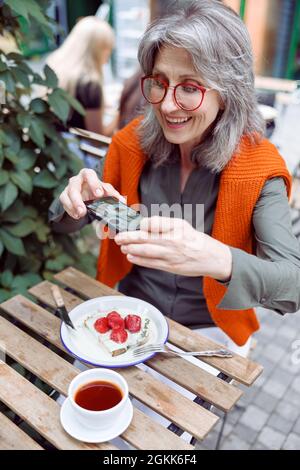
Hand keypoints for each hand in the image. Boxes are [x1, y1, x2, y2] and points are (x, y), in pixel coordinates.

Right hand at [59, 168, 125, 218]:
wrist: (84, 200)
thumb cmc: (96, 193)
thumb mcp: (105, 194)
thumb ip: (113, 196)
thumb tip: (123, 201)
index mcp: (89, 175)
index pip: (90, 175)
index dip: (95, 183)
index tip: (100, 194)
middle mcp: (78, 179)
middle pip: (75, 183)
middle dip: (82, 194)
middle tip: (88, 205)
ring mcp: (69, 187)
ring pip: (70, 193)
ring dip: (76, 204)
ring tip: (81, 214)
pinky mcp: (64, 196)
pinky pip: (65, 201)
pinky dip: (70, 210)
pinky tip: (77, 216)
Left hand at [115, 216, 231, 280]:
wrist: (211, 258)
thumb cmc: (194, 240)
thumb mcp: (182, 225)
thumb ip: (163, 224)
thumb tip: (143, 224)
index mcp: (177, 227)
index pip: (154, 223)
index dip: (141, 224)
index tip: (133, 224)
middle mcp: (174, 241)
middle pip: (146, 238)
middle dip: (129, 237)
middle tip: (119, 236)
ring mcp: (172, 255)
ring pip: (146, 251)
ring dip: (131, 249)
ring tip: (123, 246)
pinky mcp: (170, 267)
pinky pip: (151, 263)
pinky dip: (139, 259)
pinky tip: (131, 256)